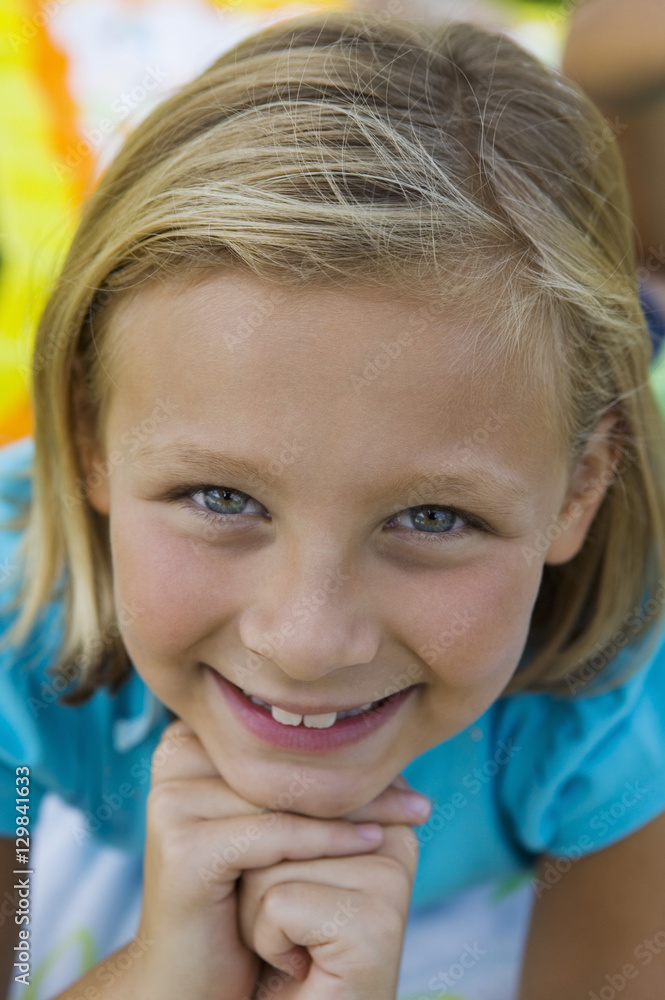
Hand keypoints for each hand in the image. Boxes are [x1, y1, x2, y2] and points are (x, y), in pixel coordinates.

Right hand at [131, 720, 396, 999]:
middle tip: (419, 799)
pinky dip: (327, 840)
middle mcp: (174, 759)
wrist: (189, 978)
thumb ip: (292, 772)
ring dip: (355, 808)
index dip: (346, 751)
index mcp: (190, 740)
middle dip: (358, 780)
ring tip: (411, 817)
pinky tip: (373, 843)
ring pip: (285, 796)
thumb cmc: (235, 894)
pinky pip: (274, 834)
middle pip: (284, 763)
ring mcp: (172, 802)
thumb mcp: (263, 820)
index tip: (402, 768)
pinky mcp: (183, 847)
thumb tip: (375, 726)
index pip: (282, 734)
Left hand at [239, 775, 430, 999]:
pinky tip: (297, 964)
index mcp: (380, 810)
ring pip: (272, 861)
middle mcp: (397, 836)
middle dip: (256, 872)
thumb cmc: (273, 939)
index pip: (289, 788)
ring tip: (292, 940)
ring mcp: (392, 880)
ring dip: (257, 912)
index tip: (284, 881)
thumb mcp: (279, 856)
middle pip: (278, 818)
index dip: (261, 835)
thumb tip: (251, 752)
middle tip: (287, 917)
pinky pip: (277, 905)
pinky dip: (267, 941)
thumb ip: (284, 801)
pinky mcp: (374, 924)